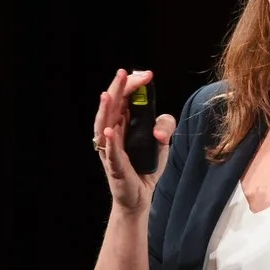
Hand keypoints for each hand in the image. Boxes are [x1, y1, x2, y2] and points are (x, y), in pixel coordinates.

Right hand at [92, 68, 175, 215]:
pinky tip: (110, 131)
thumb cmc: (146, 166)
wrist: (141, 196)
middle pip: (112, 107)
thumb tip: (160, 128)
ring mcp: (111, 150)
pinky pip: (111, 153)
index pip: (124, 98)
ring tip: (107, 95)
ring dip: (105, 110)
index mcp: (123, 123)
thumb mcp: (162, 142)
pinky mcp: (115, 167)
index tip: (147, 76)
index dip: (133, 85)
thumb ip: (165, 126)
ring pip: (104, 126)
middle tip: (123, 72)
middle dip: (117, 88)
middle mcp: (113, 133)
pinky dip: (110, 141)